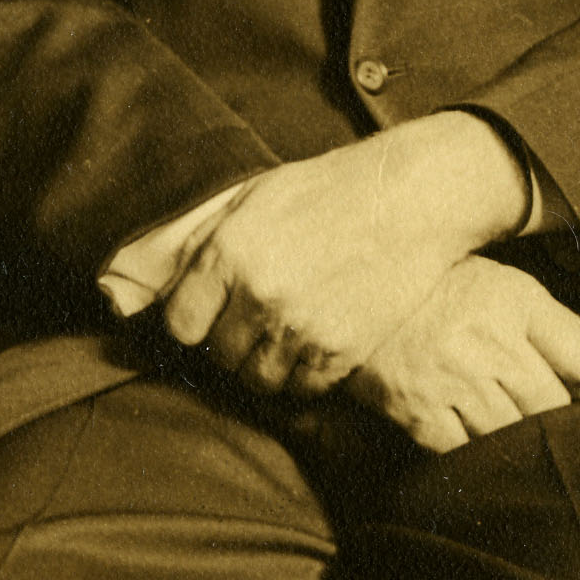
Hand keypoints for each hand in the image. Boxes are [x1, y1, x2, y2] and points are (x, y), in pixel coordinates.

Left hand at [151, 115, 533, 395]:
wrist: (410, 198)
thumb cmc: (330, 190)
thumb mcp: (255, 197)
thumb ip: (210, 240)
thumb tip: (168, 280)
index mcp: (229, 253)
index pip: (181, 325)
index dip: (192, 324)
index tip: (206, 320)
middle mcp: (259, 294)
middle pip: (220, 357)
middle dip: (229, 345)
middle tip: (250, 328)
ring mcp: (301, 326)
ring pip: (259, 381)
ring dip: (265, 366)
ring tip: (280, 339)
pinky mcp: (341, 349)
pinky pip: (303, 389)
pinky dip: (303, 376)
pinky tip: (312, 347)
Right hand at [334, 257, 579, 455]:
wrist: (344, 293)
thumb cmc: (430, 289)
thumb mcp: (492, 279)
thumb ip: (539, 317)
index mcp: (514, 298)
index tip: (567, 382)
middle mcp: (490, 340)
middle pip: (554, 406)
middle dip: (549, 413)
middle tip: (529, 405)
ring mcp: (454, 380)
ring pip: (513, 434)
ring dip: (509, 433)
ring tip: (493, 415)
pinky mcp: (418, 411)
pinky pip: (466, 452)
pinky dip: (468, 450)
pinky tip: (461, 430)